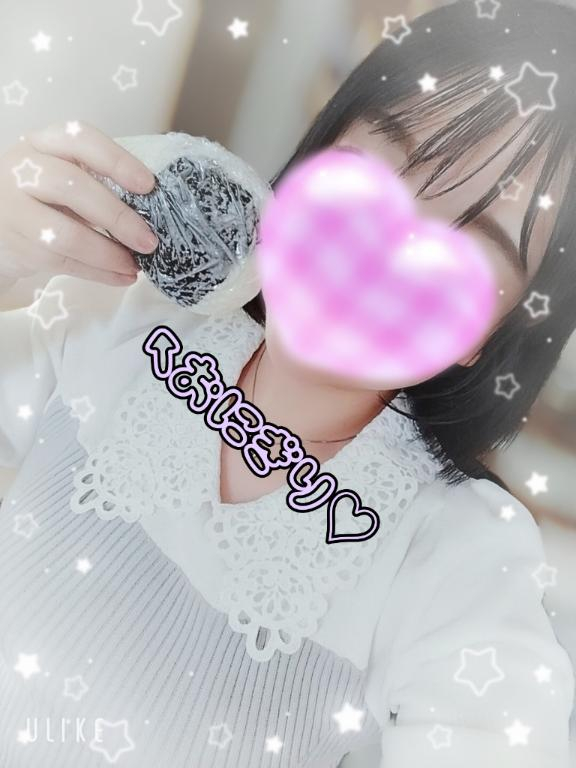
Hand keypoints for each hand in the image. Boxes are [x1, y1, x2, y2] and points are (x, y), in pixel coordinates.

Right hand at [0, 120, 158, 285]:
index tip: (148, 185)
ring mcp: (13, 209)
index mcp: (43, 144)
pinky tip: (122, 276)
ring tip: (136, 265)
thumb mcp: (63, 175)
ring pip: (66, 234)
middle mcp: (22, 170)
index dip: (116, 161)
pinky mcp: (16, 245)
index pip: (79, 139)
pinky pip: (63, 262)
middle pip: (72, 187)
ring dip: (108, 254)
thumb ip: (98, 183)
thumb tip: (152, 212)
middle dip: (117, 217)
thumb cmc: (43, 195)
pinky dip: (99, 273)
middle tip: (149, 240)